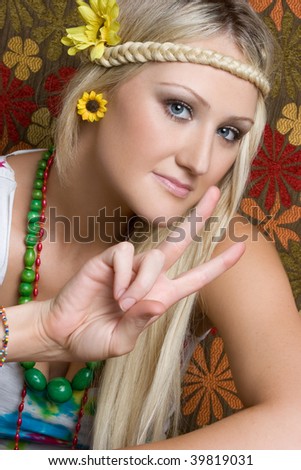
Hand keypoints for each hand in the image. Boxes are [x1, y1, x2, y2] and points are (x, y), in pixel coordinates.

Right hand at [43, 187, 244, 360]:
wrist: (63, 332)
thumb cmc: (94, 338)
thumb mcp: (122, 341)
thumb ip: (140, 324)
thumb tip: (156, 303)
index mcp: (161, 296)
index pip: (196, 277)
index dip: (219, 264)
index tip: (241, 247)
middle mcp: (150, 277)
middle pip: (180, 242)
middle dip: (199, 219)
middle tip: (215, 193)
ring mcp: (130, 266)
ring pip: (155, 257)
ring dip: (142, 283)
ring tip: (123, 304)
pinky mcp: (109, 259)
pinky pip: (125, 255)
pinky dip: (123, 275)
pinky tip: (112, 290)